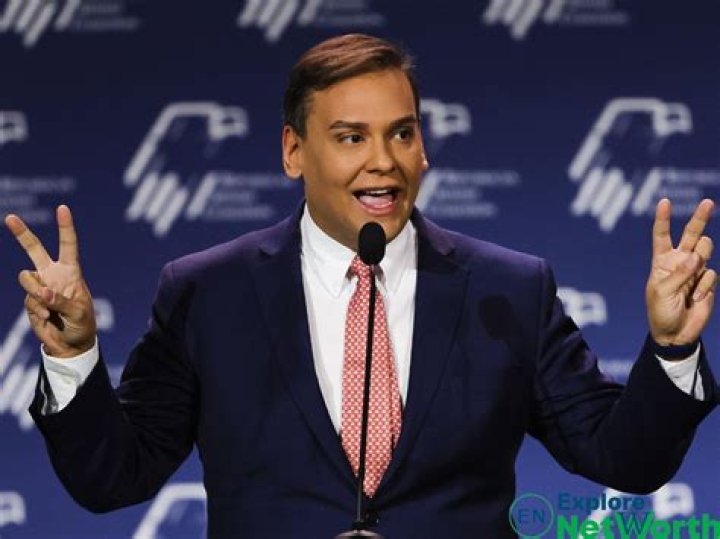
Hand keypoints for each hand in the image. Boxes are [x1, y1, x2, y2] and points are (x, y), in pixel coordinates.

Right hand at [5, 205, 95, 357]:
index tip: (62, 208)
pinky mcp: (30, 301)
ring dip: (36, 291)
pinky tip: (47, 318)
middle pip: (34, 250)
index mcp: (71, 272)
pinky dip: (38, 310)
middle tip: (9, 217)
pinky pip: (28, 300)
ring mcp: (39, 287)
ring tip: (49, 305)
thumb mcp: (79, 313)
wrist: (71, 344)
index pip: (68, 245)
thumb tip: (44, 292)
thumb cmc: (82, 324)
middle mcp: (52, 275)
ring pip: (26, 278)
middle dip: (21, 233)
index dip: (65, 227)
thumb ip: (62, 301)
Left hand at [646, 198, 716, 346]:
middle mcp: (680, 261)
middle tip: (708, 202)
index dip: (663, 219)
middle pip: (691, 234)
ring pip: (706, 251)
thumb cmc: (661, 312)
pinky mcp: (708, 282)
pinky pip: (711, 274)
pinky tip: (696, 299)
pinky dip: (704, 287)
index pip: (662, 236)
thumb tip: (696, 257)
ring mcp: (696, 270)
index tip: (664, 202)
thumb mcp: (662, 292)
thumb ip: (678, 274)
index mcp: (662, 261)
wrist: (675, 333)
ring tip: (690, 283)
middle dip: (700, 218)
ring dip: (700, 261)